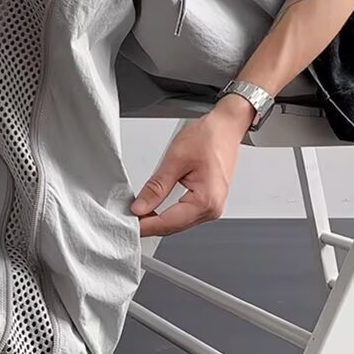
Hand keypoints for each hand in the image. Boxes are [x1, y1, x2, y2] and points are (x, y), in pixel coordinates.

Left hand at [130, 95, 253, 236]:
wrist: (226, 127)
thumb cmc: (209, 137)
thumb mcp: (175, 160)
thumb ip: (156, 187)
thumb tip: (141, 207)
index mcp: (206, 201)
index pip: (168, 223)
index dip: (145, 225)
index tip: (127, 223)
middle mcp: (212, 209)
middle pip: (173, 226)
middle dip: (150, 223)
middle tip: (127, 217)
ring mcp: (212, 206)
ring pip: (178, 222)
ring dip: (158, 219)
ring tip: (138, 212)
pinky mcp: (208, 201)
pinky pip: (184, 214)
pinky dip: (168, 213)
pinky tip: (155, 207)